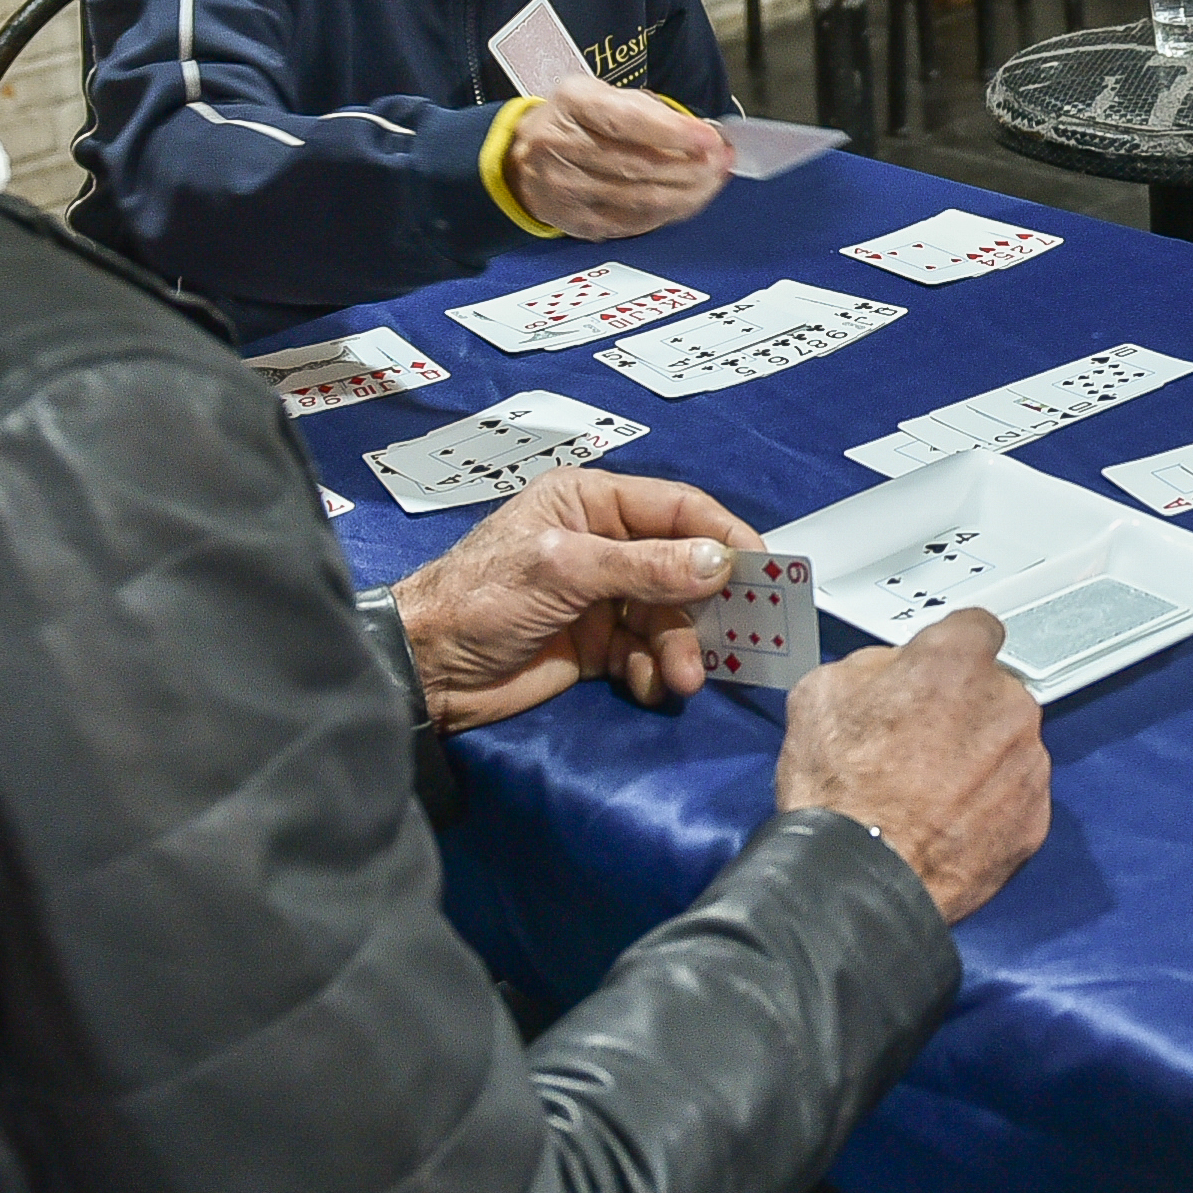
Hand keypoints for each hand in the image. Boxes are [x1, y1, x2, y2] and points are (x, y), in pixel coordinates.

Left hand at [392, 471, 750, 725]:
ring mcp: (600, 598)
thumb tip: (721, 562)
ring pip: (668, 617)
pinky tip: (647, 688)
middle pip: (681, 568)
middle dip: (703, 608)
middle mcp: (601, 545)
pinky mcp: (595, 646)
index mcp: (589, 504)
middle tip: (737, 638)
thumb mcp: (563, 571)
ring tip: (683, 680)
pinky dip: (653, 672)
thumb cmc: (483, 600)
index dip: (724, 535)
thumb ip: (644, 566)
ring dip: (680, 649)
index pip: (677, 508)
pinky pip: (645, 654)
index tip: (765, 569)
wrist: (427, 671)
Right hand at [504, 80, 732, 239]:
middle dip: (691, 167)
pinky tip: (685, 201)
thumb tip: (704, 136)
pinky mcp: (572, 220)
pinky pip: (631, 223)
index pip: (626, 120)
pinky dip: (666, 213)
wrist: (524, 154)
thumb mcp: (608, 96)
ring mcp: (562, 187)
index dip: (673, 133)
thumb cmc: (578, 121)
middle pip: (638, 165)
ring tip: (711, 182)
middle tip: (721, 163)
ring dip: (686, 194)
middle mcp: (560, 144)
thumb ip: (653, 113)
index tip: (710, 139)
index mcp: (573, 102)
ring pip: (639, 199)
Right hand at [776, 612, 1050, 923]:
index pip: (975, 627)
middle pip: (993, 690)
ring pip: (1008, 744)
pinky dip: (991, 806)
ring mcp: (1027, 762)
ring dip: (979, 759)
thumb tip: (893, 671)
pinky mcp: (1036, 816)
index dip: (950, 650)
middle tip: (919, 744)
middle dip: (963, 709)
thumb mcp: (822, 693)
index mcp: (955, 660)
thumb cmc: (839, 791)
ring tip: (929, 793)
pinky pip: (1016, 796)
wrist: (861, 877)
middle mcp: (1006, 702)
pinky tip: (949, 823)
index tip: (937, 670)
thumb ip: (873, 666)